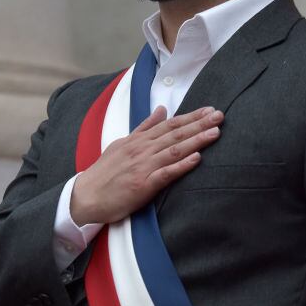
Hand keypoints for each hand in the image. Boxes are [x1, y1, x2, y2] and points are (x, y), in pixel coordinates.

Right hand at [71, 106, 223, 224]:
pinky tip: (196, 159)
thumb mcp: (123, 143)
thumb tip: (162, 109)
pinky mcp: (142, 185)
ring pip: (174, 150)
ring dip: (196, 141)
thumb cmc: (105, 171)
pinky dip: (181, 165)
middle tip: (220, 116)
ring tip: (215, 133)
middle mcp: (142, 149)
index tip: (210, 110)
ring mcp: (143, 167)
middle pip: (175, 134)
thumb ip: (144, 127)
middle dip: (199, 124)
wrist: (86, 196)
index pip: (170, 124)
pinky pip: (165, 174)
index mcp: (139, 139)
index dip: (191, 117)